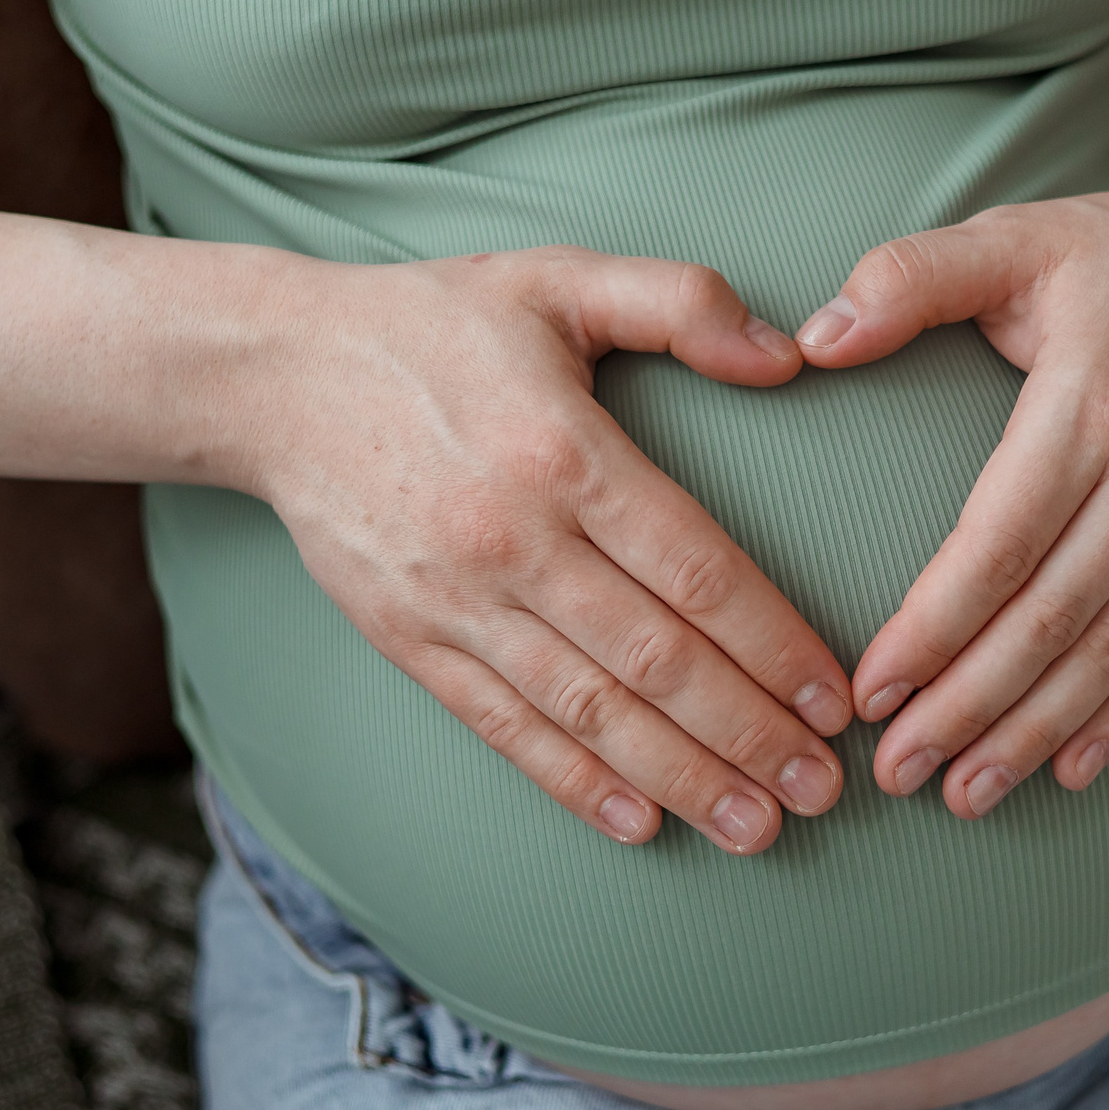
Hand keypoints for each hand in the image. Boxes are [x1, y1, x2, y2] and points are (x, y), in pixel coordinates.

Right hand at [252, 246, 854, 854]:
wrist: (275, 375)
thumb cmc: (434, 325)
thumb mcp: (559, 279)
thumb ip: (679, 302)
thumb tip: (785, 356)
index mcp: (564, 452)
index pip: (694, 571)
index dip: (772, 643)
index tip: (833, 696)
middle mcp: (513, 540)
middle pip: (654, 659)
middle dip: (748, 734)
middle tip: (821, 791)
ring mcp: (457, 601)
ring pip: (588, 710)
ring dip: (681, 778)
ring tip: (757, 830)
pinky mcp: (410, 640)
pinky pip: (504, 728)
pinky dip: (575, 783)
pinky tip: (641, 825)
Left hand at [794, 118, 1108, 817]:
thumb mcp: (1017, 238)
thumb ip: (910, 279)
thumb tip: (814, 335)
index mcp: (1091, 405)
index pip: (998, 545)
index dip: (932, 629)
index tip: (870, 691)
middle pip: (1051, 620)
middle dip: (969, 708)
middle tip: (898, 773)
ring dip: (1036, 731)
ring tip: (967, 794)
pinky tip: (1070, 769)